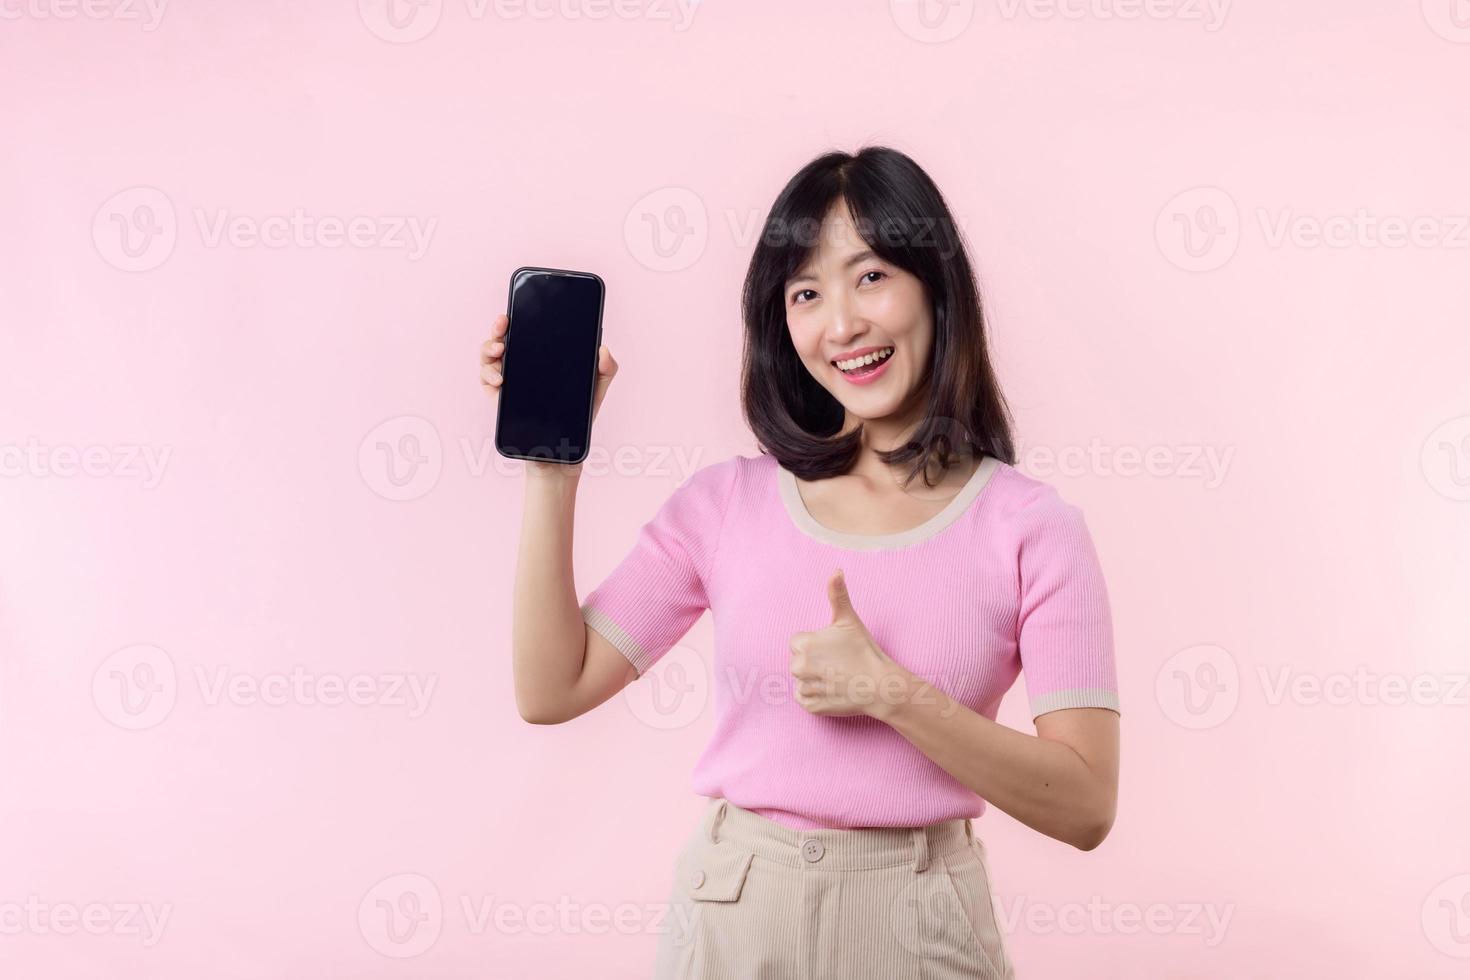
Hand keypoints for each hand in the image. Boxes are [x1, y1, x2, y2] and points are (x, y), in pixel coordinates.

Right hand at [480, 312, 618, 477]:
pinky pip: (485, 381)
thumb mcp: (597, 388)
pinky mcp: (499, 398)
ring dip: (488, 349)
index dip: (518, 318)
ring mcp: (508, 379)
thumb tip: (603, 349)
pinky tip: (498, 380)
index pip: (527, 330)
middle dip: (497, 328)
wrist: (564, 447)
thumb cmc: (579, 414)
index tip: (515, 312)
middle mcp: (522, 364)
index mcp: (542, 356)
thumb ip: (606, 368)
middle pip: (502, 338)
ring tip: (499, 352)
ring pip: (489, 356)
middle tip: (503, 326)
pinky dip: (487, 376)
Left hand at [788, 569, 900, 717]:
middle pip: (798, 662)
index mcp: (804, 644)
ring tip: (837, 677)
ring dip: (814, 680)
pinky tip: (832, 690)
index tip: (833, 649)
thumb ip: (838, 594)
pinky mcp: (811, 707)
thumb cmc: (864, 651)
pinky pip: (804, 698)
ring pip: (801, 680)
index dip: (815, 645)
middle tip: (837, 663)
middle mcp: (799, 667)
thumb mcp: (849, 620)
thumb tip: (836, 570)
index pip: (797, 642)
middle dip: (813, 662)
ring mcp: (805, 688)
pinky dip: (815, 697)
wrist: (880, 685)